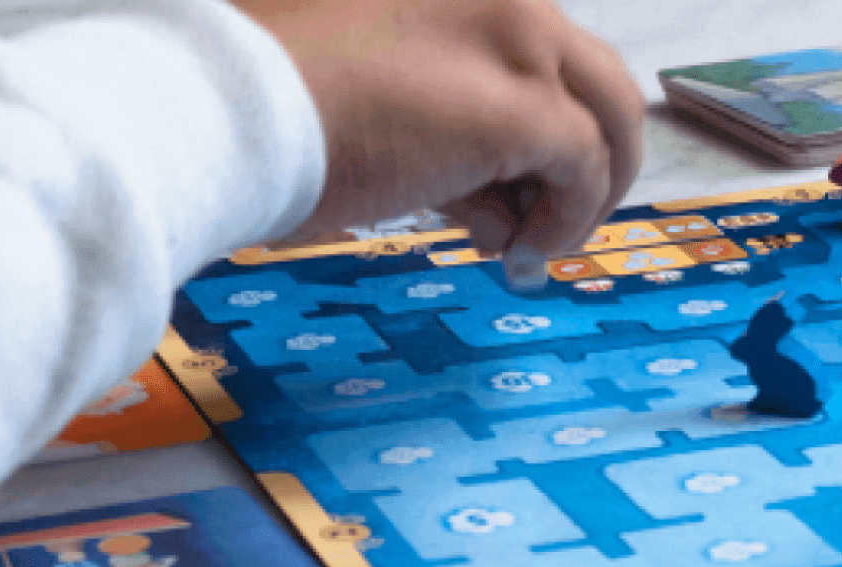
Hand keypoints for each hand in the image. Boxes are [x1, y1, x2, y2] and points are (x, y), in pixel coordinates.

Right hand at [233, 0, 643, 289]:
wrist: (231, 116)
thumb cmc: (277, 111)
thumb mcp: (378, 100)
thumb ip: (446, 127)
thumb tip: (490, 197)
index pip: (538, 57)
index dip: (539, 130)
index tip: (517, 185)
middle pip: (594, 77)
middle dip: (590, 156)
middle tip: (556, 214)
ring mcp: (516, 40)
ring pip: (610, 113)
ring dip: (589, 188)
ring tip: (533, 241)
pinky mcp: (520, 103)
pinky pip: (586, 164)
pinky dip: (571, 215)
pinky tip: (522, 250)